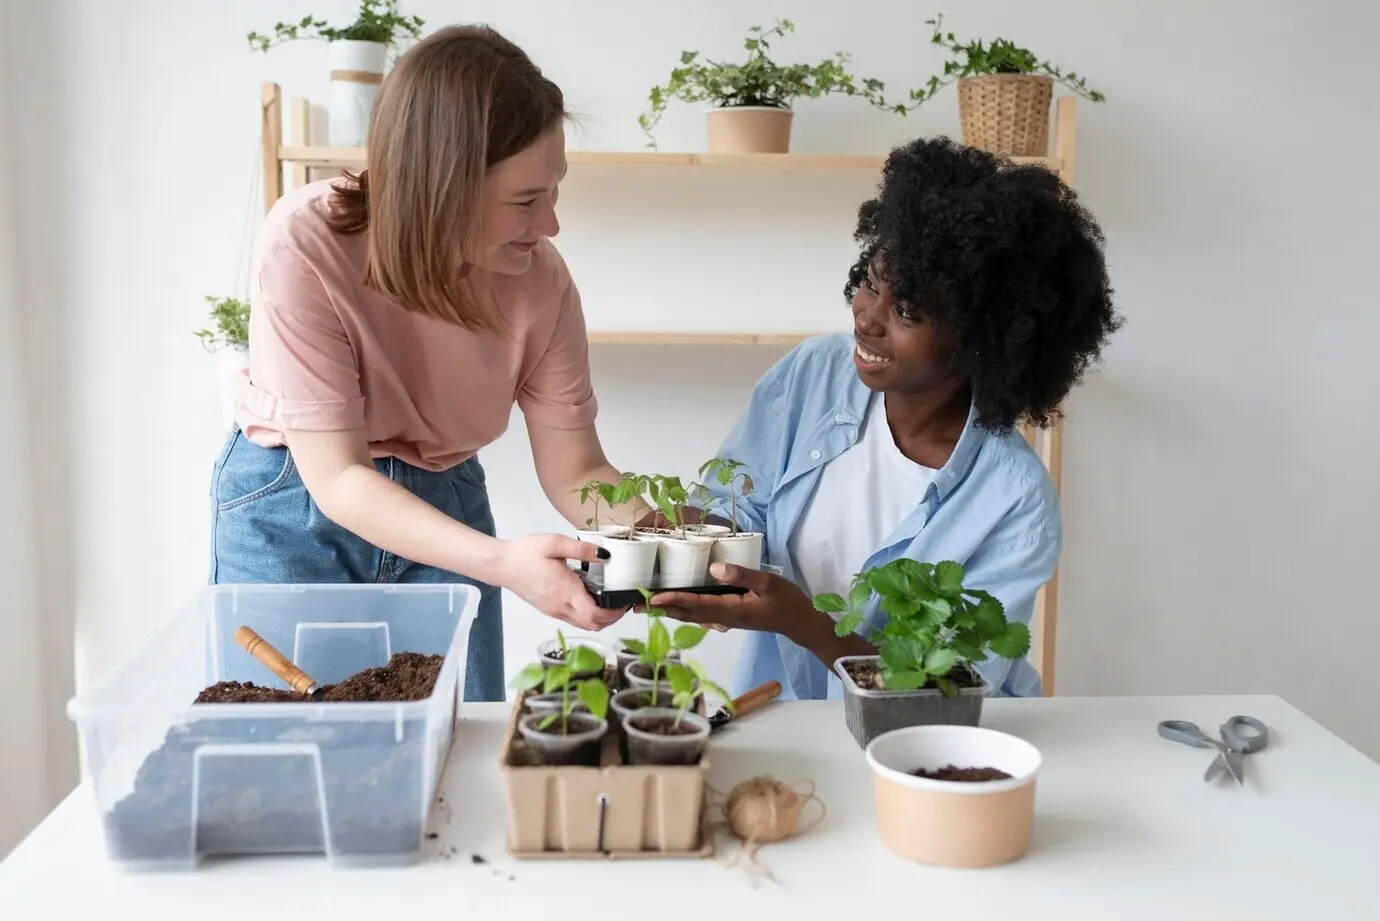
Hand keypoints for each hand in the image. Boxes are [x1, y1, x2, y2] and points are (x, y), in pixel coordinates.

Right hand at [493, 534, 627, 630]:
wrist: (501, 565)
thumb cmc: (524, 553)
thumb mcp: (554, 543)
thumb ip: (581, 549)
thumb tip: (605, 554)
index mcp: (565, 591)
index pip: (594, 615)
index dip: (614, 613)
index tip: (624, 602)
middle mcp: (560, 606)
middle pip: (592, 625)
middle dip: (611, 618)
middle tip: (621, 602)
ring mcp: (554, 611)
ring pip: (584, 625)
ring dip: (600, 619)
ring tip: (610, 601)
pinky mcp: (549, 610)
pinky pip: (574, 619)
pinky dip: (587, 615)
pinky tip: (590, 598)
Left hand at [650, 562, 813, 639]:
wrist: (800, 623)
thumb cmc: (787, 602)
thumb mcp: (768, 583)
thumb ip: (742, 575)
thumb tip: (714, 568)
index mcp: (731, 609)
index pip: (696, 605)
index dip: (673, 600)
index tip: (653, 598)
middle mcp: (724, 618)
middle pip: (687, 615)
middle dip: (662, 610)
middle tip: (637, 606)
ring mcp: (726, 620)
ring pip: (692, 617)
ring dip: (670, 611)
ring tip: (650, 606)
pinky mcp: (730, 617)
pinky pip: (701, 616)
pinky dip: (685, 611)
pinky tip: (678, 607)